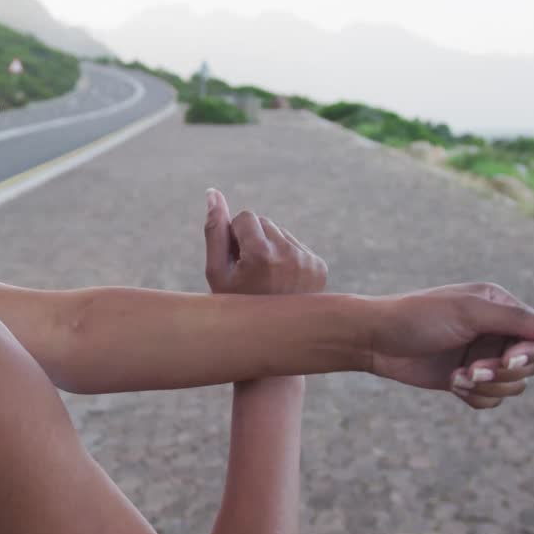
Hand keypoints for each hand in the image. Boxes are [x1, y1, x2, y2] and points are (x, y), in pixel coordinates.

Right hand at [204, 187, 317, 397]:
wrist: (271, 341)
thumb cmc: (235, 306)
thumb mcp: (216, 271)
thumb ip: (214, 230)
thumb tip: (214, 192)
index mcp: (261, 254)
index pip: (245, 217)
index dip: (235, 237)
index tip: (235, 262)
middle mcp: (289, 254)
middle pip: (264, 222)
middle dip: (252, 240)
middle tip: (249, 273)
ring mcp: (308, 260)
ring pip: (280, 232)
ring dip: (269, 247)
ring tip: (265, 279)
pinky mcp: (319, 266)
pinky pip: (296, 245)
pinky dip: (285, 257)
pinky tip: (280, 281)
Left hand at [369, 282, 533, 408]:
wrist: (373, 340)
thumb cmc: (417, 318)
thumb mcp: (468, 314)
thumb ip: (518, 320)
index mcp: (499, 307)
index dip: (526, 354)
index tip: (502, 360)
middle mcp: (494, 332)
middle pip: (529, 366)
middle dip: (503, 373)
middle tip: (473, 370)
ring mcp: (480, 357)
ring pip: (512, 386)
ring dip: (487, 387)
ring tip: (458, 377)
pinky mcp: (465, 379)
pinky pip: (491, 399)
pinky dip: (476, 397)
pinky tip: (453, 384)